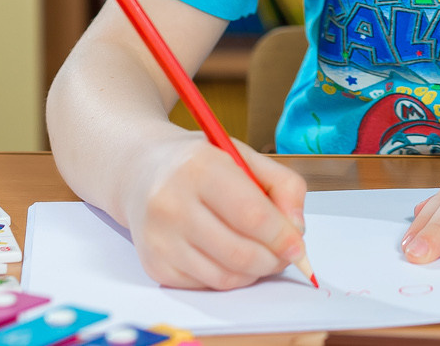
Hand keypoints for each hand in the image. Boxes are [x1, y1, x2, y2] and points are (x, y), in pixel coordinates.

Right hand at [123, 130, 308, 289]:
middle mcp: (172, 203)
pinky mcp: (155, 265)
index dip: (282, 236)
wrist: (141, 173)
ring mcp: (159, 238)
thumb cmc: (199, 164)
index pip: (251, 214)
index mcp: (199, 167)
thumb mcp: (243, 155)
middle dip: (273, 260)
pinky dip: (230, 277)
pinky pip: (207, 284)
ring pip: (225, 276)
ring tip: (262, 255)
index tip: (298, 244)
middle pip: (239, 252)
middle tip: (285, 255)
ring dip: (255, 272)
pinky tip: (232, 257)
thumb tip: (296, 229)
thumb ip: (282, 184)